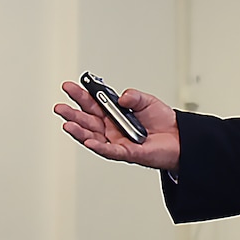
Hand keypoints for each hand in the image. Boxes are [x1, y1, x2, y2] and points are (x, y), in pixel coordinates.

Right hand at [55, 81, 180, 172]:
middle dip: (72, 114)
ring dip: (79, 131)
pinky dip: (99, 146)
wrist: (179, 138)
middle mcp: (111, 128)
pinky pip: (110, 150)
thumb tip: (122, 97)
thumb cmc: (162, 121)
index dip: (80, 95)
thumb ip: (133, 97)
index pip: (92, 104)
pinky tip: (88, 141)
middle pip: (87, 120)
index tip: (69, 86)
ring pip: (93, 137)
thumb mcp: (147, 100)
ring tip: (67, 124)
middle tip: (60, 107)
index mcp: (113, 114)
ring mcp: (117, 140)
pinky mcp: (127, 152)